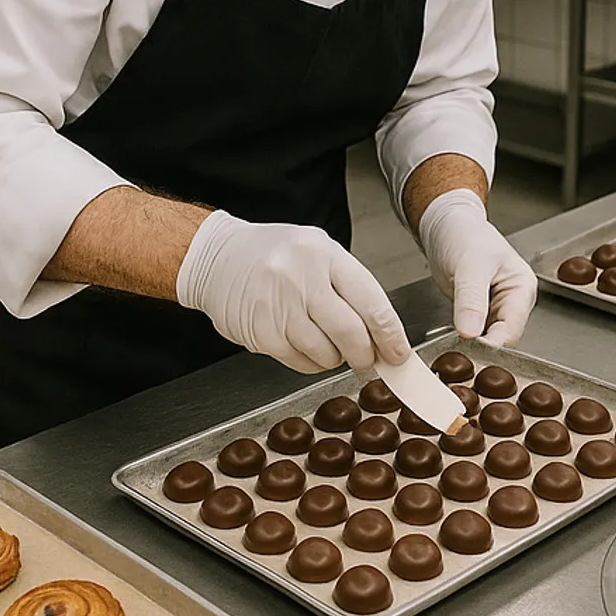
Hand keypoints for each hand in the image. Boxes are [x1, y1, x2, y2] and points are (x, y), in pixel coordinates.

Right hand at [176, 211, 410, 372]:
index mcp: (324, 253)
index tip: (399, 353)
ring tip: (328, 344)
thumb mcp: (317, 253)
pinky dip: (310, 362)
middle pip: (350, 333)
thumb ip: (349, 288)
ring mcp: (278, 305)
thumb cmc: (274, 255)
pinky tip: (303, 344)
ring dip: (335, 358)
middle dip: (365, 354)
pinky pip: (299, 361)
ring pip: (325, 353)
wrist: (217, 257)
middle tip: (368, 359)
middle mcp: (301, 277)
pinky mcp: (261, 331)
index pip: (370, 301)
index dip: (390, 334)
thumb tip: (382, 334)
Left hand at [418, 188, 536, 347]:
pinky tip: (451, 335)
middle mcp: (512, 301)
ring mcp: (495, 307)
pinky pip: (473, 332)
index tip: (470, 347)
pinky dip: (462, 336)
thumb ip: (471, 300)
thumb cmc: (464, 235)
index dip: (493, 342)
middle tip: (458, 348)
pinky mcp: (477, 311)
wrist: (444, 226)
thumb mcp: (470, 266)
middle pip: (502, 337)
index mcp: (522, 288)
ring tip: (453, 342)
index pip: (513, 328)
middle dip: (481, 345)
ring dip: (471, 343)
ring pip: (487, 338)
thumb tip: (470, 332)